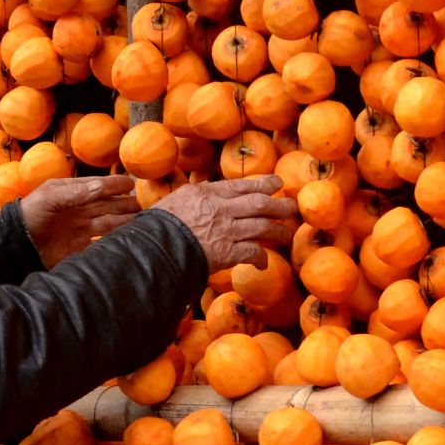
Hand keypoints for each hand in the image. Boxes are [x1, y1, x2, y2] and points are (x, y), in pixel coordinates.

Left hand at [20, 175, 140, 267]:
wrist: (15, 244)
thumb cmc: (28, 215)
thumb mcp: (49, 198)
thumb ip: (75, 192)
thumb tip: (102, 186)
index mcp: (70, 192)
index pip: (98, 186)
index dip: (115, 184)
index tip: (131, 183)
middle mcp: (78, 208)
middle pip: (107, 204)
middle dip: (125, 202)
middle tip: (145, 203)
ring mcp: (80, 226)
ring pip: (109, 220)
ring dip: (125, 219)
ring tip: (143, 218)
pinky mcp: (79, 245)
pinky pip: (102, 238)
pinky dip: (115, 236)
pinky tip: (127, 236)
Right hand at [158, 176, 298, 270]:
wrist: (153, 249)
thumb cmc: (157, 226)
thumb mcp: (174, 201)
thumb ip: (194, 195)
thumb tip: (205, 189)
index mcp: (206, 194)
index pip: (240, 186)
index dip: (262, 184)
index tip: (277, 182)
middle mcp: (220, 209)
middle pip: (259, 203)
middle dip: (279, 205)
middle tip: (292, 206)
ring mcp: (225, 231)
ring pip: (262, 227)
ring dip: (278, 231)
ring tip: (287, 235)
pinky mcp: (227, 253)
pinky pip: (252, 253)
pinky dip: (260, 258)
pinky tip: (263, 262)